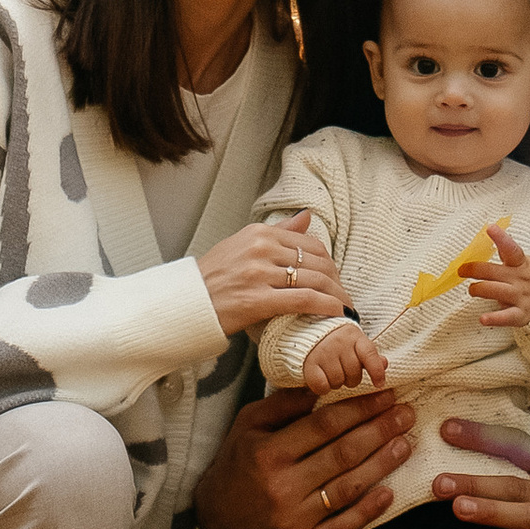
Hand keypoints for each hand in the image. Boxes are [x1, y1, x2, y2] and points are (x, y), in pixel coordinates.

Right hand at [193, 386, 413, 528]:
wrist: (216, 518)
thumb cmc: (237, 461)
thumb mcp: (249, 423)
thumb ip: (284, 403)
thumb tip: (323, 383)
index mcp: (268, 452)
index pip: (325, 425)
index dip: (360, 408)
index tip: (386, 395)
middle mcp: (282, 486)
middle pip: (342, 454)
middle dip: (380, 431)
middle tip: (406, 414)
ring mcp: (293, 519)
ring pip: (347, 489)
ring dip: (381, 465)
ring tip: (405, 444)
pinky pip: (342, 528)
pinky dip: (367, 512)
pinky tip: (389, 493)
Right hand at [198, 214, 345, 337]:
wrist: (184, 304)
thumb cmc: (212, 277)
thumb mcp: (242, 244)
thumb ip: (278, 231)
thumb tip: (307, 216)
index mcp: (259, 232)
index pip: (310, 243)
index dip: (330, 262)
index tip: (335, 278)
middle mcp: (260, 248)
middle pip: (317, 261)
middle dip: (337, 280)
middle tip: (344, 295)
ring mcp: (258, 274)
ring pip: (314, 280)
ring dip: (336, 295)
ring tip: (345, 307)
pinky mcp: (257, 300)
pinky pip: (303, 300)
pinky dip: (326, 306)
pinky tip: (337, 312)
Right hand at [302, 322, 390, 396]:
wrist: (310, 329)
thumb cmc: (338, 341)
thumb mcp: (356, 343)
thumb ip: (371, 356)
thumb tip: (385, 364)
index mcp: (354, 336)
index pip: (369, 354)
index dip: (376, 371)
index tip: (380, 384)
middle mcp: (338, 343)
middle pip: (354, 374)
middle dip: (351, 378)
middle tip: (343, 370)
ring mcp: (323, 352)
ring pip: (338, 381)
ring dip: (336, 382)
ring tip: (332, 372)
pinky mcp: (309, 363)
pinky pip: (322, 386)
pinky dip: (323, 388)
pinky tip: (322, 380)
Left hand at [467, 225, 529, 330]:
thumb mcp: (526, 262)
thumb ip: (509, 254)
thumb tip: (494, 232)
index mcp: (522, 264)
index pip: (511, 249)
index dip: (501, 238)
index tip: (490, 228)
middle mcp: (520, 280)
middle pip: (492, 272)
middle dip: (473, 269)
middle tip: (462, 270)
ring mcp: (521, 297)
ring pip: (492, 291)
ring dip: (477, 289)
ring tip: (473, 289)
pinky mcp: (520, 315)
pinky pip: (505, 317)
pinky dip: (493, 318)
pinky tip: (483, 318)